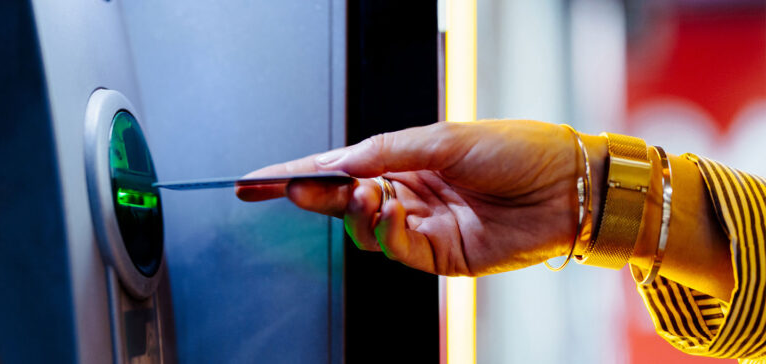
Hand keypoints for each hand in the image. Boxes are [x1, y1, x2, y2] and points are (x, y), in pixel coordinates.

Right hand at [237, 120, 601, 276]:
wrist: (571, 187)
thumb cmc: (519, 149)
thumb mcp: (444, 137)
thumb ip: (386, 152)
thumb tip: (338, 162)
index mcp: (407, 159)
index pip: (340, 167)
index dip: (297, 173)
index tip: (257, 180)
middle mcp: (409, 192)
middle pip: (343, 199)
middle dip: (313, 194)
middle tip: (289, 189)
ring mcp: (421, 226)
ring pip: (364, 227)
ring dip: (353, 211)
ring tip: (361, 193)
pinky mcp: (438, 256)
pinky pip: (395, 248)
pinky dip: (385, 231)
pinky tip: (390, 210)